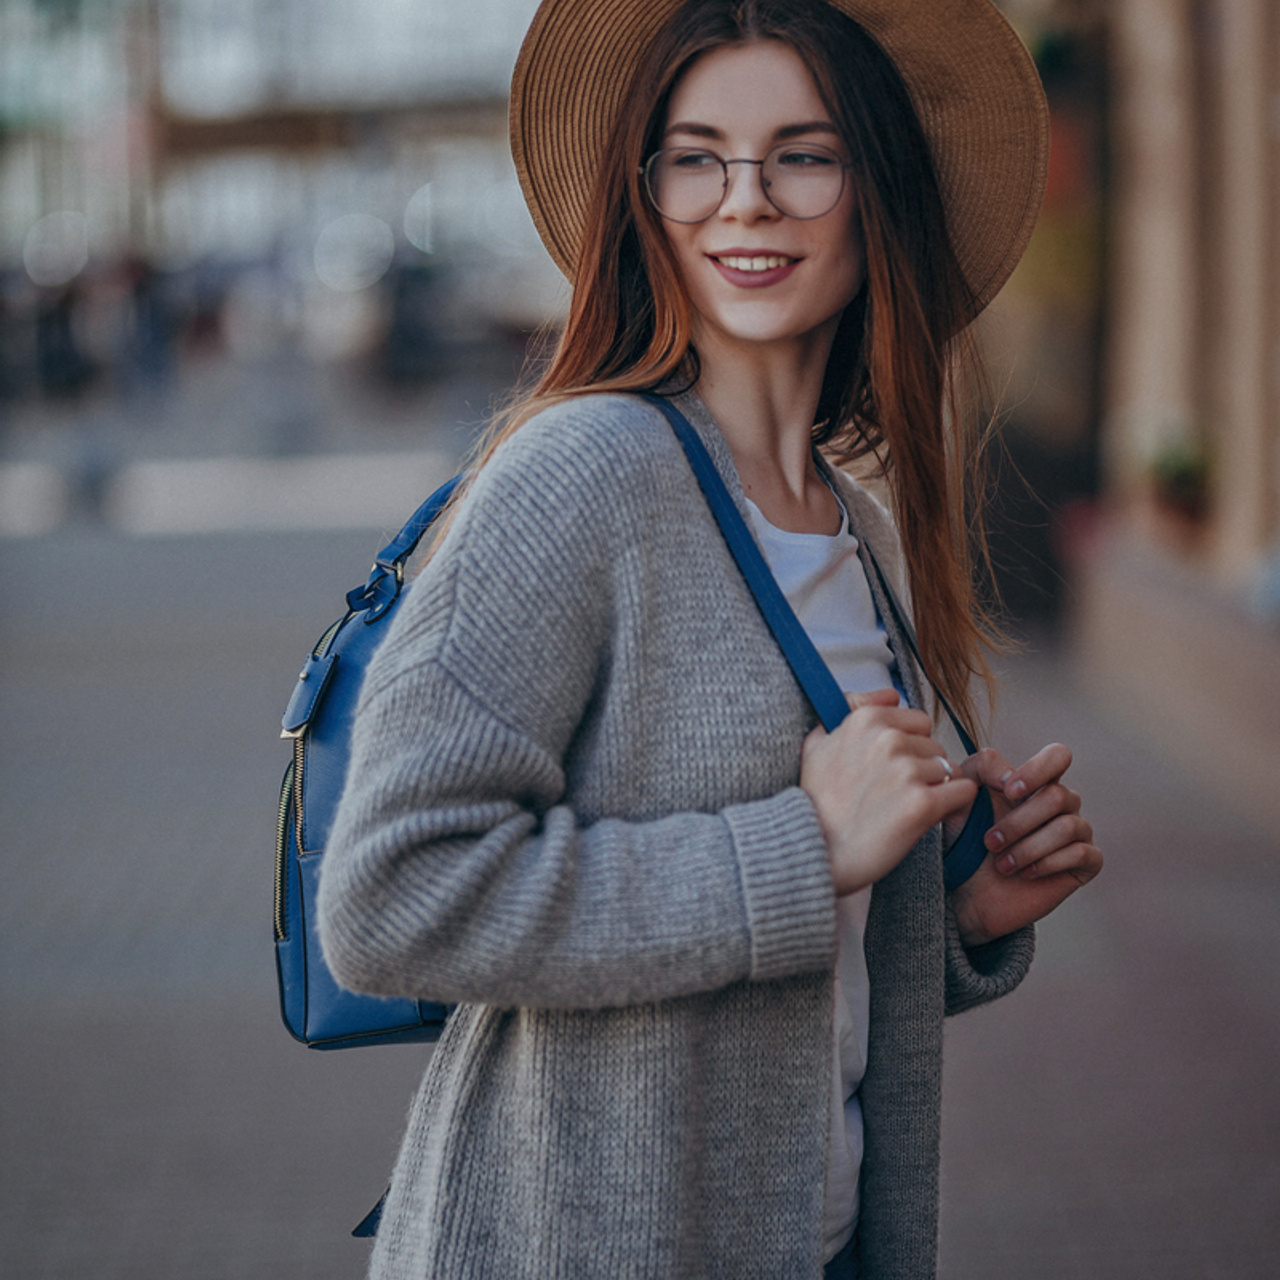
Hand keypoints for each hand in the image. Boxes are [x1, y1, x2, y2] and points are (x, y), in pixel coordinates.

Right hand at [801, 688, 977, 895]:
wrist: (817, 851)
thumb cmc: (817, 803)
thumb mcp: (816, 744)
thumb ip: (850, 709)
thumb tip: (889, 694)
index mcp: (865, 720)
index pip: (918, 721)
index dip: (909, 746)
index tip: (891, 768)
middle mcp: (887, 740)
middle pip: (935, 746)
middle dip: (923, 768)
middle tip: (895, 793)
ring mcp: (906, 771)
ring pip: (950, 770)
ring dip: (936, 789)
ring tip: (905, 807)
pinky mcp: (922, 804)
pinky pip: (963, 792)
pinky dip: (952, 805)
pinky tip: (928, 816)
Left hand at [948, 744, 1101, 945]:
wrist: (966, 890)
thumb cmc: (965, 839)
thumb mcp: (964, 796)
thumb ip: (982, 768)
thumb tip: (1010, 775)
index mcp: (1037, 782)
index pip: (1058, 756)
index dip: (1036, 770)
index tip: (1007, 791)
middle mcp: (1063, 803)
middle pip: (1057, 796)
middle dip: (1018, 822)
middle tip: (989, 842)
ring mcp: (1078, 832)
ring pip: (1068, 826)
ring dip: (1028, 847)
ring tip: (1001, 864)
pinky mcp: (1085, 863)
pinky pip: (1081, 853)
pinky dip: (1047, 863)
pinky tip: (1025, 874)